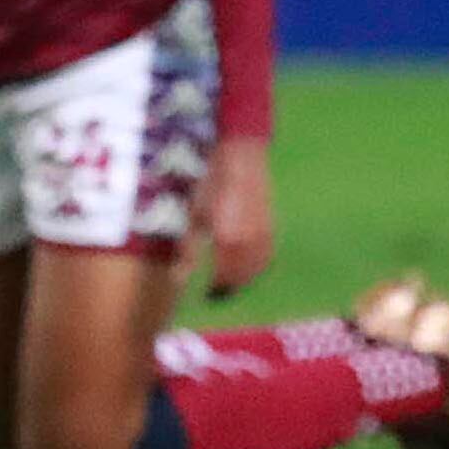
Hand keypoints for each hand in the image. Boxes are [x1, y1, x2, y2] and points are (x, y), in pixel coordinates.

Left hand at [198, 142, 274, 298]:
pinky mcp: (271, 223)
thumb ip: (186, 249)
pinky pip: (266, 253)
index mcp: (228, 239)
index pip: (226, 278)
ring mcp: (264, 232)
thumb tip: (178, 279)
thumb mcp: (191, 214)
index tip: (208, 296)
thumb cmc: (207, 180)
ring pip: (258, 266)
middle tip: (216, 293)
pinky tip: (245, 263)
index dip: (217, 290)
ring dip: (245, 277)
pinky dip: (257, 263)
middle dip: (231, 286)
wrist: (238, 153)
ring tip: (230, 280)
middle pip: (243, 276)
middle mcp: (250, 239)